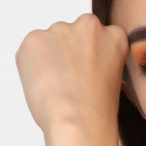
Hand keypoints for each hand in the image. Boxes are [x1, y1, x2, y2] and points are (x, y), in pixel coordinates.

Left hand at [15, 14, 128, 136]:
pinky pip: (30, 50)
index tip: (88, 68)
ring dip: (50, 58)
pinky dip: (32, 65)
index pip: (100, 36)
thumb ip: (100, 62)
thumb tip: (82, 65)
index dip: (91, 54)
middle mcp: (88, 26)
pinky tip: (43, 84)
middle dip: (69, 51)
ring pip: (51, 40)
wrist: (77, 119)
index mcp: (114, 37)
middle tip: (70, 78)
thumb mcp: (115, 81)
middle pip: (74, 33)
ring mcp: (60, 29)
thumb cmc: (98, 110)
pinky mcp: (34, 38)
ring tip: (56, 85)